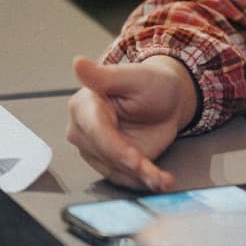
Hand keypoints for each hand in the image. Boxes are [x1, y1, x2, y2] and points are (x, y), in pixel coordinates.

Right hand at [64, 55, 199, 190]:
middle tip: (152, 173)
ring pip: (116, 171)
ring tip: (161, 179)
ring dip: (140, 178)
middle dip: (130, 166)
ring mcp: (97, 150)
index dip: (115, 148)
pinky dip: (145, 182)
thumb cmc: (150, 84)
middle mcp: (84, 131)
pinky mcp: (111, 164)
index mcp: (84, 106)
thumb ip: (104, 76)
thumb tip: (78, 63)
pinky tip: (161, 181)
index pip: (96, 132)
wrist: (168, 100)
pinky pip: (126, 178)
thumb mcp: (133, 76)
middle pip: (105, 156)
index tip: (134, 160)